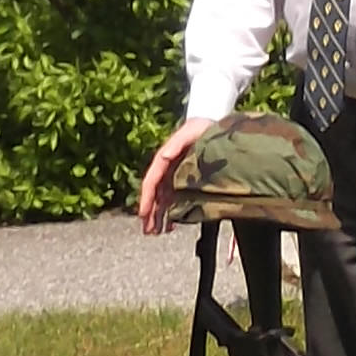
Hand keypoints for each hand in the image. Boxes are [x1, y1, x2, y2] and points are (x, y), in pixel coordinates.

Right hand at [136, 114, 225, 231]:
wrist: (212, 123)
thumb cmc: (200, 127)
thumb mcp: (190, 131)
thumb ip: (177, 142)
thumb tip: (165, 155)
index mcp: (164, 159)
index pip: (151, 181)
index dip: (147, 199)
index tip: (143, 214)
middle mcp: (167, 169)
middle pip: (155, 194)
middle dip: (150, 213)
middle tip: (149, 231)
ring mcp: (174, 175)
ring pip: (163, 199)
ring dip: (159, 216)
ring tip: (157, 232)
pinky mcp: (184, 179)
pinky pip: (174, 198)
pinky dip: (172, 212)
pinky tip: (171, 224)